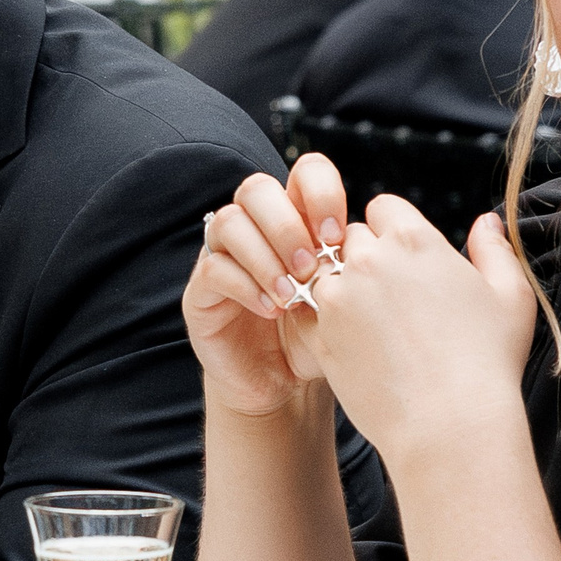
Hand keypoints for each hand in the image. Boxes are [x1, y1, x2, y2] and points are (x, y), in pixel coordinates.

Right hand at [184, 156, 349, 415]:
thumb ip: (349, 269)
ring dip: (265, 256)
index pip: (303, 172)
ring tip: (291, 294)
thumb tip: (359, 245)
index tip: (337, 236)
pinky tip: (272, 310)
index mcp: (295, 219)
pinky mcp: (200, 292)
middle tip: (310, 267)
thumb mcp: (341, 301)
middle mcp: (253, 229)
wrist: (282, 387)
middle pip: (256, 188)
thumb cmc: (315, 339)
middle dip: (287, 225)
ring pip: (229, 221)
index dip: (320, 192)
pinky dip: (247, 286)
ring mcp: (221, 257)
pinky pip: (213, 268)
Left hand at [291, 199, 538, 460]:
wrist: (449, 426)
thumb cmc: (488, 363)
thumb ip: (494, 250)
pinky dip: (324, 323)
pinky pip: (308, 314)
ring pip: (324, 275)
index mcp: (413, 239)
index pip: (383, 208)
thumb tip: (486, 222)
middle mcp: (367, 260)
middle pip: (350, 239)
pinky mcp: (318, 335)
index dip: (392, 232)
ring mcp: (337, 298)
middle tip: (390, 297)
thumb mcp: (509, 298)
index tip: (406, 262)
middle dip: (365, 258)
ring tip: (371, 325)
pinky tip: (354, 345)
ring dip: (341, 290)